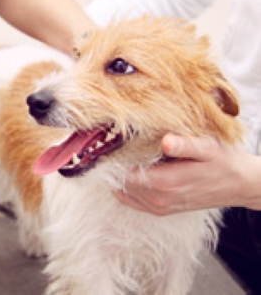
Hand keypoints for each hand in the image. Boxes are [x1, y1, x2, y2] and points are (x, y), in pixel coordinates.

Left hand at [113, 133, 260, 214]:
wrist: (238, 184)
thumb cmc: (222, 162)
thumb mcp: (207, 148)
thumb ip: (184, 145)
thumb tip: (166, 141)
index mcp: (166, 182)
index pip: (125, 173)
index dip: (115, 160)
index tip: (112, 145)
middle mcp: (158, 199)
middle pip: (121, 183)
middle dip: (116, 167)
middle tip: (113, 148)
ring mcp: (159, 207)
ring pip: (124, 193)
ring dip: (119, 177)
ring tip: (120, 158)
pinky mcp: (161, 209)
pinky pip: (131, 202)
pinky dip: (124, 189)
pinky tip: (126, 174)